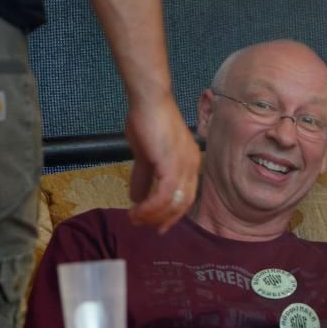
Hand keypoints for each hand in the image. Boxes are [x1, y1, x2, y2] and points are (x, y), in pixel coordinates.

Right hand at [125, 95, 199, 231]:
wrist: (149, 100)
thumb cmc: (147, 120)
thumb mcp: (145, 154)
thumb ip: (143, 176)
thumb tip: (135, 197)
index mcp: (190, 162)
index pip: (186, 196)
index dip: (172, 213)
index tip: (158, 225)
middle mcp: (192, 165)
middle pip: (183, 203)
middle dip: (164, 219)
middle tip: (146, 227)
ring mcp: (184, 165)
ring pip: (173, 203)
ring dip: (152, 215)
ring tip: (134, 219)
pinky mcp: (172, 165)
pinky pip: (163, 196)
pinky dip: (149, 207)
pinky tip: (135, 210)